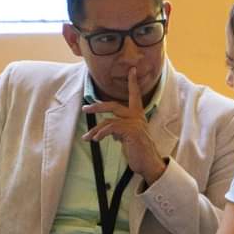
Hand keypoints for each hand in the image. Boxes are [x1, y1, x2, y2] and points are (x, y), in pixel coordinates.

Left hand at [82, 67, 166, 183]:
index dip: (132, 82)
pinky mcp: (131, 131)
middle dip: (97, 106)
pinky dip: (101, 133)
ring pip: (108, 120)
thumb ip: (120, 129)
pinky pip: (111, 128)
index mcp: (138, 114)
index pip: (135, 94)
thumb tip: (111, 131)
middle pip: (114, 105)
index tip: (131, 70)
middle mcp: (137, 116)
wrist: (149, 163)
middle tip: (85, 109)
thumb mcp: (128, 137)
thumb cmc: (139, 151)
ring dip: (95, 129)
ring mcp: (134, 123)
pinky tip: (96, 140)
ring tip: (87, 137)